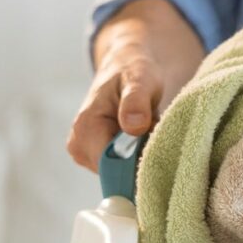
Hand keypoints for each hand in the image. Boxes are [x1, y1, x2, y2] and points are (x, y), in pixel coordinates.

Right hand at [67, 0, 203, 171]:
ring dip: (143, 160)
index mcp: (85, 128)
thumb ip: (136, 101)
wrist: (127, 66)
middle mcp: (80, 147)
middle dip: (142, 163)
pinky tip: (148, 141)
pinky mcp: (99, 159)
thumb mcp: (140, 78)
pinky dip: (140, 159)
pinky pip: (124, 170)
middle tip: (161, 138)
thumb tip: (134, 126)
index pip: (111, 168)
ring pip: (122, 175)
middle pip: (117, 176)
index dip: (138, 167)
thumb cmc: (134, 70)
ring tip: (153, 134)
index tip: (162, 156)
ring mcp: (88, 156)